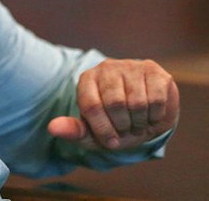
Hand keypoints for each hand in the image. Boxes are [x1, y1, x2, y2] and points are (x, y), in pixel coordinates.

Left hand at [47, 59, 178, 150]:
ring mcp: (131, 66)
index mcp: (87, 80)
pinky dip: (155, 116)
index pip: (91, 106)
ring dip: (140, 122)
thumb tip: (52, 128)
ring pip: (137, 102)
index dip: (103, 130)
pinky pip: (156, 99)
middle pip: (115, 104)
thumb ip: (74, 131)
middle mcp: (107, 67)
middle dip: (123, 126)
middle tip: (126, 128)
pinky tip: (151, 114)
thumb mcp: (93, 133)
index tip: (110, 141)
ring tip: (137, 122)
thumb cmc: (116, 125)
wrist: (146, 116)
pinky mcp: (153, 69)